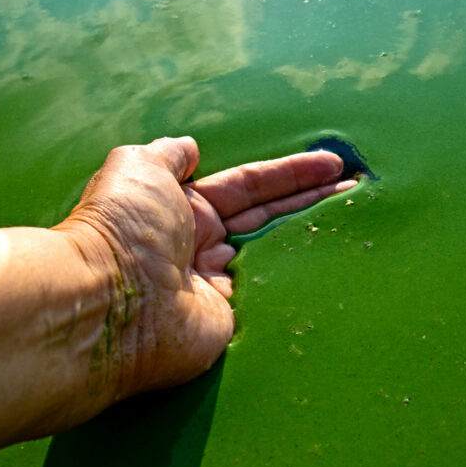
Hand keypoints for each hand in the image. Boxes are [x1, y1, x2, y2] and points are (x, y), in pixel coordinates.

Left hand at [57, 137, 355, 404]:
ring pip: (275, 254)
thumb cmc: (123, 228)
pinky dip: (300, 280)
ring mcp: (218, 285)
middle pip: (270, 216)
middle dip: (313, 200)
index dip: (291, 174)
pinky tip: (333, 266)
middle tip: (356, 187)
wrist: (109, 305)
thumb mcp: (138, 168)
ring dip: (312, 235)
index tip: (332, 164)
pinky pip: (272, 293)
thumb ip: (167, 154)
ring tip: (355, 217)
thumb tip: (188, 146)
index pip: (250, 186)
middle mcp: (203, 244)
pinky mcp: (230, 320)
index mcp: (184, 208)